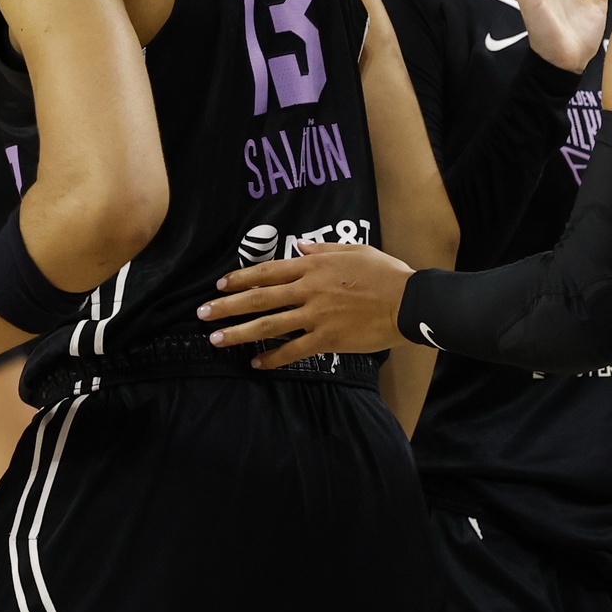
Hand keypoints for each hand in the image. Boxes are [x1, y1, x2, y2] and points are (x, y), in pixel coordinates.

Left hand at [199, 243, 413, 367]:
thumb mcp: (356, 250)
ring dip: (239, 333)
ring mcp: (317, 315)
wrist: (409, 301)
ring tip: (216, 339)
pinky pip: (293, 350)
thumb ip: (323, 249)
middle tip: (202, 313)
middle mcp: (309, 290)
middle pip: (259, 298)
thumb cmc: (386, 273)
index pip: (268, 271)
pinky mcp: (328, 338)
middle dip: (226, 306)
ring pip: (268, 325)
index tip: (220, 285)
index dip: (241, 278)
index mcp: (315, 266)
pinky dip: (272, 358)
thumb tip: (298, 248)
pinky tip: (256, 363)